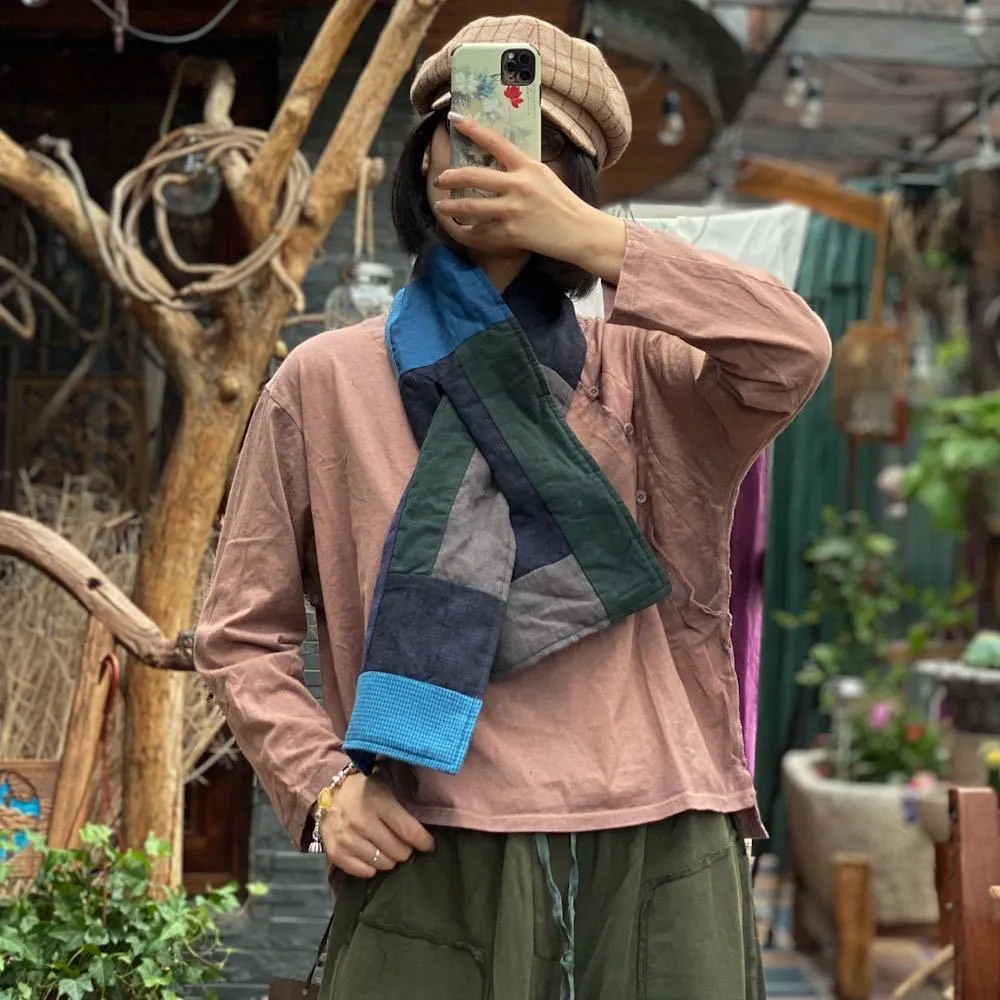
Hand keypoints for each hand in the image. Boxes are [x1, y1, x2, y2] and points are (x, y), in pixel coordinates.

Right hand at [320, 772, 434, 878]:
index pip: (408, 831)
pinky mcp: (336, 853)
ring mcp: (347, 839)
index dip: (424, 841)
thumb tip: (426, 827)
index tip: (429, 844)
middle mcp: (361, 822)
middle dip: (406, 850)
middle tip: (405, 844)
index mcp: (378, 802)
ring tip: (388, 849)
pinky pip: (365, 872)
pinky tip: (373, 855)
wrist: (328, 796)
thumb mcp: (385, 787)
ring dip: (390, 859)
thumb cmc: (364, 790)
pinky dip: (372, 867)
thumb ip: (403, 805)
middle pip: (398, 851)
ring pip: (384, 864)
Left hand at [433, 114, 626, 283]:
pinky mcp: (511, 233)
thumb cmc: (564, 204)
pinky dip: (468, 232)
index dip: (472, 128)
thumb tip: (498, 162)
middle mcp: (518, 185)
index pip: (495, 141)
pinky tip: (460, 230)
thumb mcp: (545, 176)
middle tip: (440, 179)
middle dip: (450, 177)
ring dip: (450, 207)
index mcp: (528, 166)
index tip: (454, 119)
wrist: (580, 232)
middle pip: (473, 175)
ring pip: (470, 206)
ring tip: (441, 207)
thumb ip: (521, 169)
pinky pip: (481, 232)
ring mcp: (512, 210)